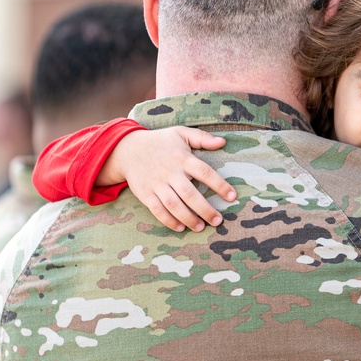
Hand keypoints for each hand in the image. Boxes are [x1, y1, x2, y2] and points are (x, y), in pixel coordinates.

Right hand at [99, 127, 233, 231]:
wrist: (128, 149)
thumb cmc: (160, 141)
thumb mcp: (181, 133)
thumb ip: (202, 138)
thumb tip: (223, 141)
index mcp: (183, 158)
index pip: (205, 173)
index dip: (220, 185)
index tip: (233, 197)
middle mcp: (171, 172)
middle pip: (190, 194)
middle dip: (205, 209)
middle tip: (218, 221)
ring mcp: (157, 184)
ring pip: (174, 205)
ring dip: (188, 218)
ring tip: (201, 227)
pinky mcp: (145, 194)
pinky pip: (157, 210)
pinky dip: (168, 221)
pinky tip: (180, 227)